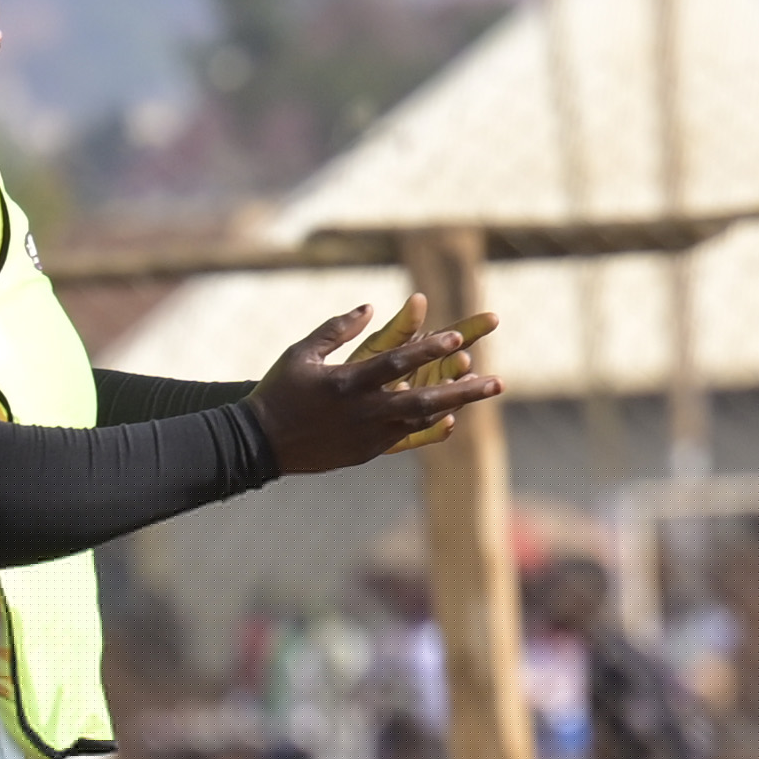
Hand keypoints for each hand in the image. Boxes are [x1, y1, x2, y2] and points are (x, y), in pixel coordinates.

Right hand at [260, 300, 506, 477]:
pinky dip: (433, 427)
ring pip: (422, 419)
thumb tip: (371, 307)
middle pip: (423, 399)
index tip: (458, 338)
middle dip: (464, 390)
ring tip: (487, 391)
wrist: (259, 443)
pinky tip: (454, 417)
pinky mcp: (368, 451)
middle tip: (499, 381)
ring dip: (457, 405)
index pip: (395, 363)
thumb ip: (336, 328)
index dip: (428, 350)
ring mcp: (369, 435)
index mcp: (346, 382)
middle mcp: (364, 411)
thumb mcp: (301, 353)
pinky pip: (409, 438)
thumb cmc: (279, 391)